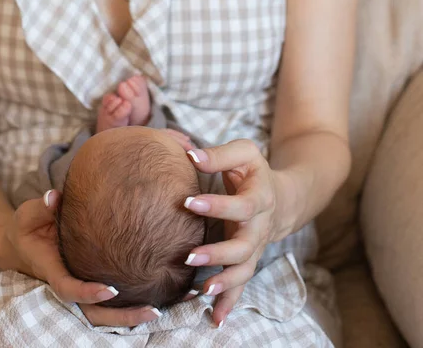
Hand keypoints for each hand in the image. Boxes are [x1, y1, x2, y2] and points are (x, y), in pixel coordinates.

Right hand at [6, 190, 160, 326]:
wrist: (20, 245)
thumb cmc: (27, 227)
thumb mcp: (28, 214)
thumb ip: (42, 207)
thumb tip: (54, 197)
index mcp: (50, 269)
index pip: (67, 288)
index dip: (87, 293)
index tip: (111, 290)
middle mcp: (67, 283)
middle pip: (93, 314)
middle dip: (122, 316)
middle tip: (154, 310)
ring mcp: (78, 286)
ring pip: (103, 314)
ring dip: (132, 315)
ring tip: (161, 310)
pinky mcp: (88, 284)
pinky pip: (108, 304)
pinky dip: (131, 305)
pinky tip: (160, 298)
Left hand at [183, 140, 283, 326]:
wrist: (281, 196)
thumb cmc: (253, 172)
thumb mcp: (243, 153)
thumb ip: (219, 154)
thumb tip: (189, 155)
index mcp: (259, 198)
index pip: (240, 205)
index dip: (217, 205)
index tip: (189, 202)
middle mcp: (259, 227)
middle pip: (244, 246)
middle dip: (218, 253)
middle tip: (190, 256)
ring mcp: (255, 247)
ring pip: (244, 270)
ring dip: (225, 282)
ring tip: (202, 291)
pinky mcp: (248, 260)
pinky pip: (242, 284)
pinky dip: (230, 302)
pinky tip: (215, 318)